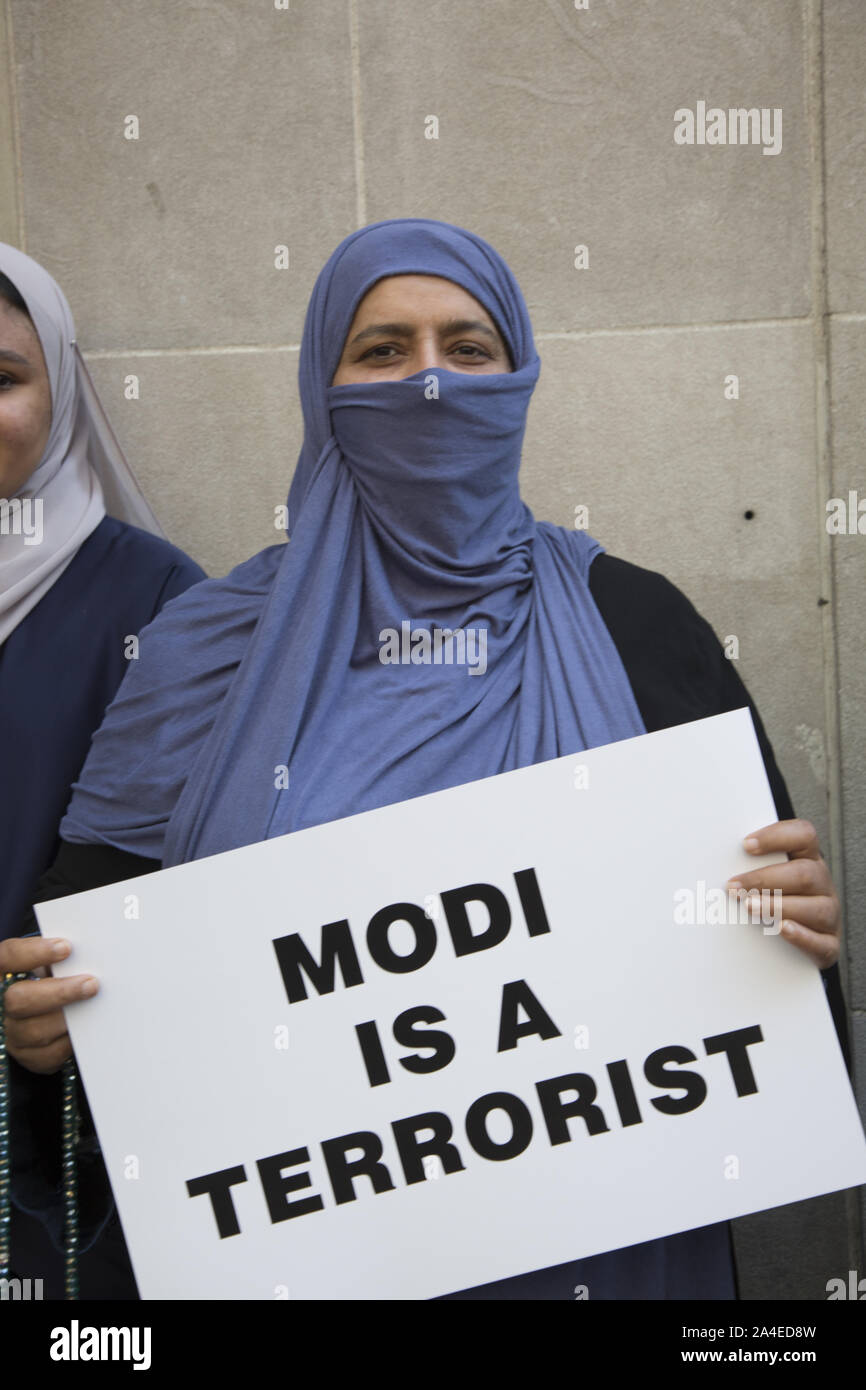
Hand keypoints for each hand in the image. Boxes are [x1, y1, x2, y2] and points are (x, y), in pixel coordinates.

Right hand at [0, 936, 97, 1074]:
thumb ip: (58, 960)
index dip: (35, 952)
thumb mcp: (47, 964)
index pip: (9, 957)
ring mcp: (10, 1032)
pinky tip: (84, 1029)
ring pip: (34, 1030)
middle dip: (59, 992)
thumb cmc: (49, 980)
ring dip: (67, 1019)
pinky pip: (48, 1054)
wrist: (43, 1014)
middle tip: (91, 984)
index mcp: (2, 972)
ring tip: (92, 1005)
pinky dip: (69, 1041)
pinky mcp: (27, 1056)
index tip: (66, 948)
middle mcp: (0, 1003)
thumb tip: (87, 954)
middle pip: (18, 999)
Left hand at [725, 819, 839, 968]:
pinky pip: (822, 942)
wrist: (789, 944)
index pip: (804, 835)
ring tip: (749, 908)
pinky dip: (801, 936)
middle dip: (766, 879)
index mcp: (808, 859)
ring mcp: (829, 914)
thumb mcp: (765, 876)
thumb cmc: (772, 898)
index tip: (745, 845)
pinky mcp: (828, 944)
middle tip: (734, 886)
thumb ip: (748, 864)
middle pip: (805, 874)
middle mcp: (822, 884)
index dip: (777, 837)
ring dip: (778, 906)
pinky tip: (782, 930)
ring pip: (815, 908)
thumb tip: (710, 860)